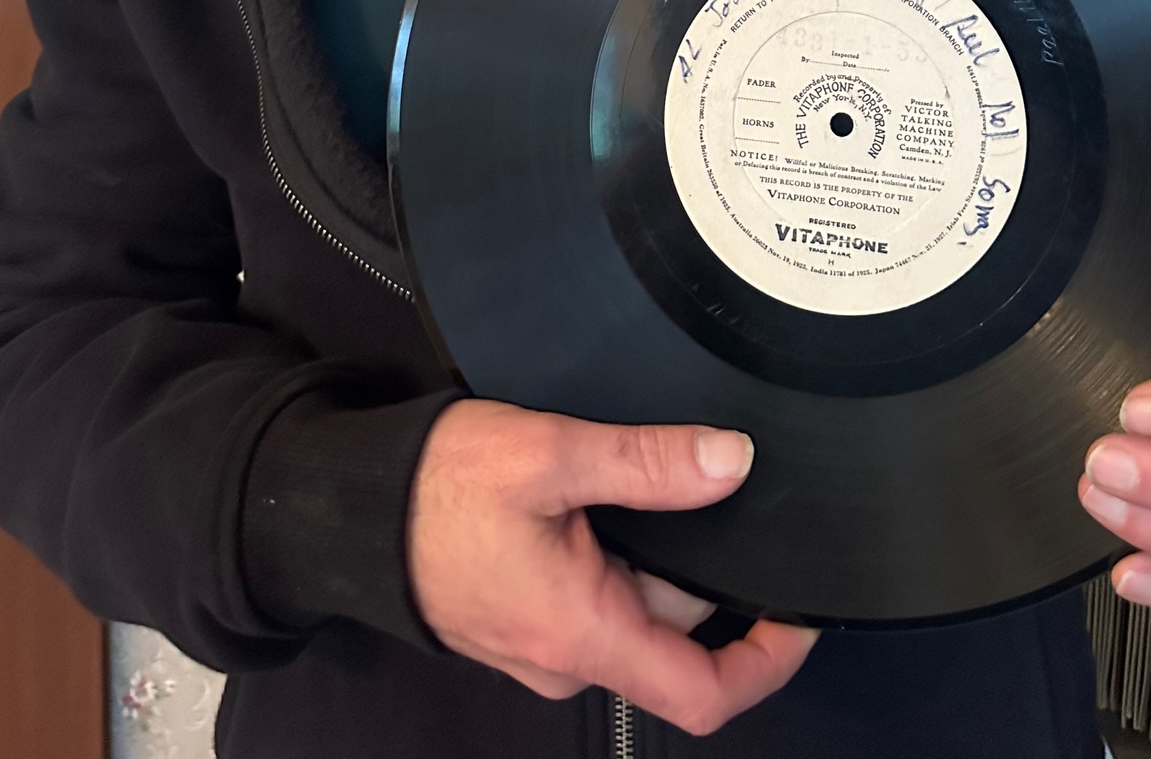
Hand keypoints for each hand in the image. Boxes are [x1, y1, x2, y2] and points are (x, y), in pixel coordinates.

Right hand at [409, 400, 817, 733]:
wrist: (350, 505)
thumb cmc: (433, 489)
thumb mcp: (550, 456)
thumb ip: (646, 463)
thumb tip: (731, 464)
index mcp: (583, 633)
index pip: (703, 693)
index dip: (767, 660)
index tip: (801, 613)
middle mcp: (568, 655)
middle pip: (675, 623)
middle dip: (694, 553)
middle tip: (682, 472)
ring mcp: (546, 641)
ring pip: (636, 599)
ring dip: (648, 542)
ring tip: (622, 472)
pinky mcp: (528, 616)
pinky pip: (596, 591)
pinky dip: (612, 545)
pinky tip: (590, 493)